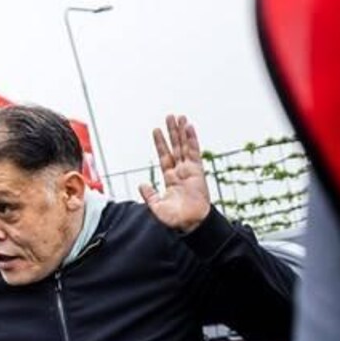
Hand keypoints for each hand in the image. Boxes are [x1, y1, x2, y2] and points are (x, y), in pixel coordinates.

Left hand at [140, 113, 211, 232]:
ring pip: (185, 146)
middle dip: (172, 132)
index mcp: (171, 179)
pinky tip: (189, 127)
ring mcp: (190, 170)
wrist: (191, 223)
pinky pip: (194, 152)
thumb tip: (141, 184)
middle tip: (169, 117)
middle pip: (175, 147)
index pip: (165, 157)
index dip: (160, 144)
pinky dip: (192, 139)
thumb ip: (149, 195)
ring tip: (179, 117)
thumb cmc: (176, 219)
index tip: (156, 131)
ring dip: (181, 132)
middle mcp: (181, 172)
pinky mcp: (198, 171)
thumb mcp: (157, 207)